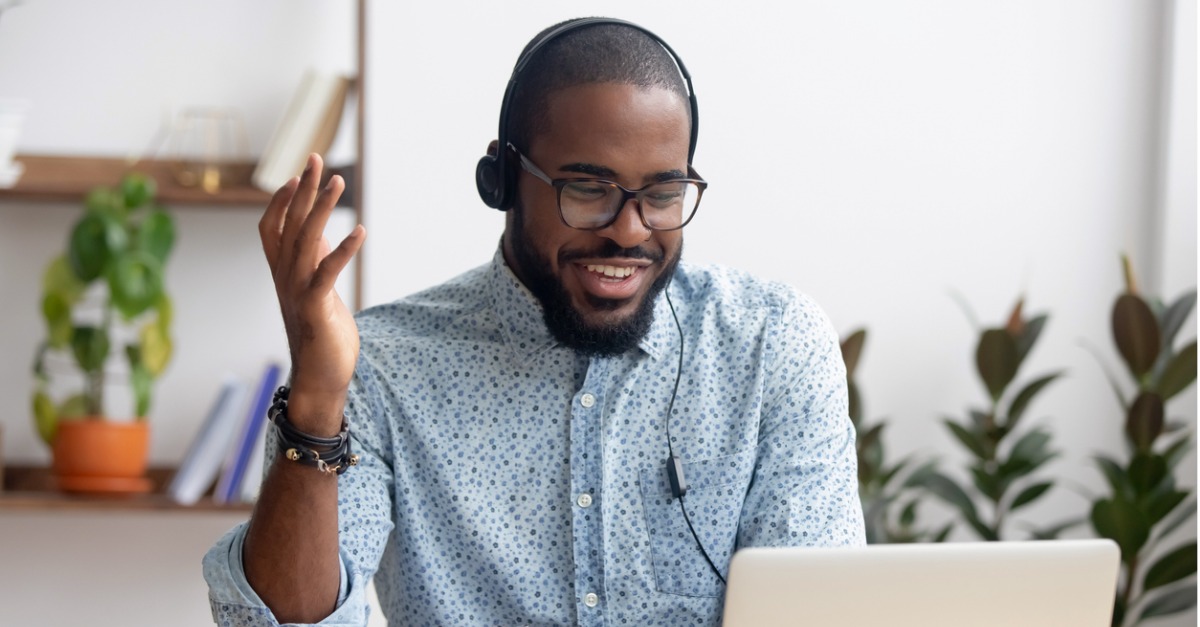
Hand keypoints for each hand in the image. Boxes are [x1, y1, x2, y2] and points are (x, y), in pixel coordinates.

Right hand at [259, 154, 365, 434]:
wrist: (320, 378)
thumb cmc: (321, 333)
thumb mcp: (317, 291)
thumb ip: (315, 262)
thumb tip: (322, 232)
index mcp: (283, 273)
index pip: (273, 227)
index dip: (283, 200)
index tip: (298, 173)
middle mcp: (285, 277)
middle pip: (290, 224)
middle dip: (304, 189)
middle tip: (317, 158)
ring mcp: (297, 291)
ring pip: (305, 240)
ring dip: (322, 208)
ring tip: (338, 182)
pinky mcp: (315, 307)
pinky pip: (327, 272)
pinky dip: (343, 250)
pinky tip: (360, 231)